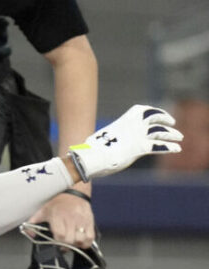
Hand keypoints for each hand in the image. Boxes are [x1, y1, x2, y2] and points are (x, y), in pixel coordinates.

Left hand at [27, 191, 94, 247]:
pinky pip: (91, 237)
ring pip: (81, 240)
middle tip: (64, 244)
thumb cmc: (58, 202)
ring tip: (72, 242)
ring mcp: (81, 221)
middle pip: (70, 240)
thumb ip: (34, 222)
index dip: (58, 242)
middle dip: (66, 245)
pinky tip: (81, 241)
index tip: (56, 243)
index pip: (60, 236)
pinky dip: (86, 242)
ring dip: (77, 244)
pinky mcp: (90, 222)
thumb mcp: (43, 210)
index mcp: (58, 217)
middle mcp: (71, 220)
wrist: (74, 192)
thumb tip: (29, 233)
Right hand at [67, 105, 181, 181]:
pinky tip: (176, 149)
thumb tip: (96, 145)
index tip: (159, 115)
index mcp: (122, 121)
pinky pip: (158, 146)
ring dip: (171, 133)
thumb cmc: (91, 151)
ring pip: (160, 131)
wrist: (90, 157)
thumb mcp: (100, 140)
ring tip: (178, 137)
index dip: (153, 111)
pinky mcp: (138, 148)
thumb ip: (108, 139)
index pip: (141, 110)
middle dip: (165, 118)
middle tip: (172, 123)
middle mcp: (132, 126)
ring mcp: (136, 137)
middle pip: (154, 117)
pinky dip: (168, 147)